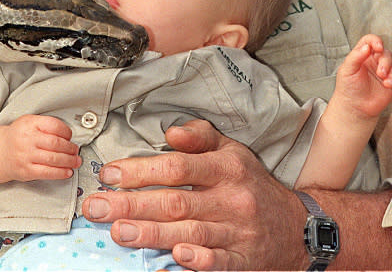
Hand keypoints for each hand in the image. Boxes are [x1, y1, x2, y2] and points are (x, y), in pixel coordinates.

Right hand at [3, 114, 80, 181]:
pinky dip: (60, 173)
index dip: (66, 132)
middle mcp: (27, 139)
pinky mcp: (26, 171)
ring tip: (76, 161)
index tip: (70, 136)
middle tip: (76, 150)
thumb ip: (47, 124)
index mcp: (30, 124)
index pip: (54, 126)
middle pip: (56, 144)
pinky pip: (47, 173)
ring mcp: (26, 156)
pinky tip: (67, 172)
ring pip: (53, 159)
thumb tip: (68, 135)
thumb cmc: (18, 136)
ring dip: (69, 161)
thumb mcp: (29, 121)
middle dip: (70, 148)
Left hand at [82, 120, 308, 269]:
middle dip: (131, 204)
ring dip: (150, 234)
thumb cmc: (251, 182)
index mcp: (226, 167)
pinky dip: (195, 262)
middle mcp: (232, 198)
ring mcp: (238, 232)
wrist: (294, 225)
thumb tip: (171, 132)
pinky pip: (217, 263)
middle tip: (97, 208)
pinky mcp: (243, 260)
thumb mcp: (232, 149)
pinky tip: (171, 259)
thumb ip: (201, 136)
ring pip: (189, 233)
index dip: (141, 171)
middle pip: (175, 202)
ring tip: (117, 231)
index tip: (110, 174)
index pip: (177, 167)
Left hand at [335, 34, 391, 117]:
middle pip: (387, 53)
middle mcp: (374, 61)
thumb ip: (355, 57)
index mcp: (362, 54)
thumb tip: (367, 47)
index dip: (376, 41)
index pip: (370, 41)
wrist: (355, 107)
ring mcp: (385, 71)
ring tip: (387, 84)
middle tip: (380, 74)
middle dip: (386, 63)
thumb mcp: (347, 70)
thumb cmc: (348, 87)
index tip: (378, 48)